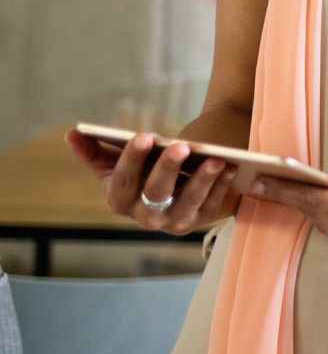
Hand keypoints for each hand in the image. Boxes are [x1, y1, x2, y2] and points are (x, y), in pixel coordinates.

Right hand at [66, 128, 240, 235]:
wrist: (178, 181)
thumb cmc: (144, 169)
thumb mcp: (119, 162)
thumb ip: (95, 151)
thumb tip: (72, 133)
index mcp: (121, 200)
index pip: (123, 182)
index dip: (131, 160)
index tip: (143, 136)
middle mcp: (146, 216)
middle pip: (156, 193)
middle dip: (167, 169)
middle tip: (180, 146)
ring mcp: (176, 220)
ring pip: (188, 202)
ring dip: (202, 181)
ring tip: (215, 159)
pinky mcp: (203, 218)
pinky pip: (214, 202)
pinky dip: (223, 184)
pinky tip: (231, 165)